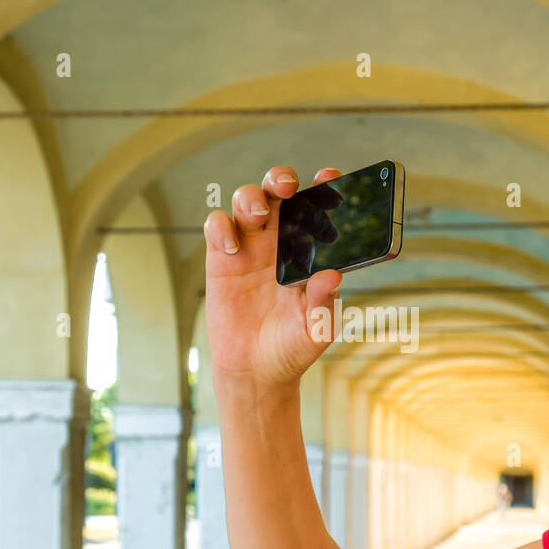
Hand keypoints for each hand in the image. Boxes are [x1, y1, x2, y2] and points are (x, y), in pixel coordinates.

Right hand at [203, 165, 343, 388]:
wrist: (256, 371)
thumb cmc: (293, 347)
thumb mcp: (316, 329)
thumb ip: (324, 302)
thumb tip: (332, 276)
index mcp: (310, 250)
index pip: (318, 208)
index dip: (324, 187)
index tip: (330, 177)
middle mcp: (280, 241)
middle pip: (278, 192)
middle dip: (280, 179)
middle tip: (286, 187)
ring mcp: (249, 246)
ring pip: (246, 200)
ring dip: (250, 197)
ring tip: (256, 214)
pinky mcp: (220, 259)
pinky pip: (216, 226)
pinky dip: (220, 226)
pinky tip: (231, 247)